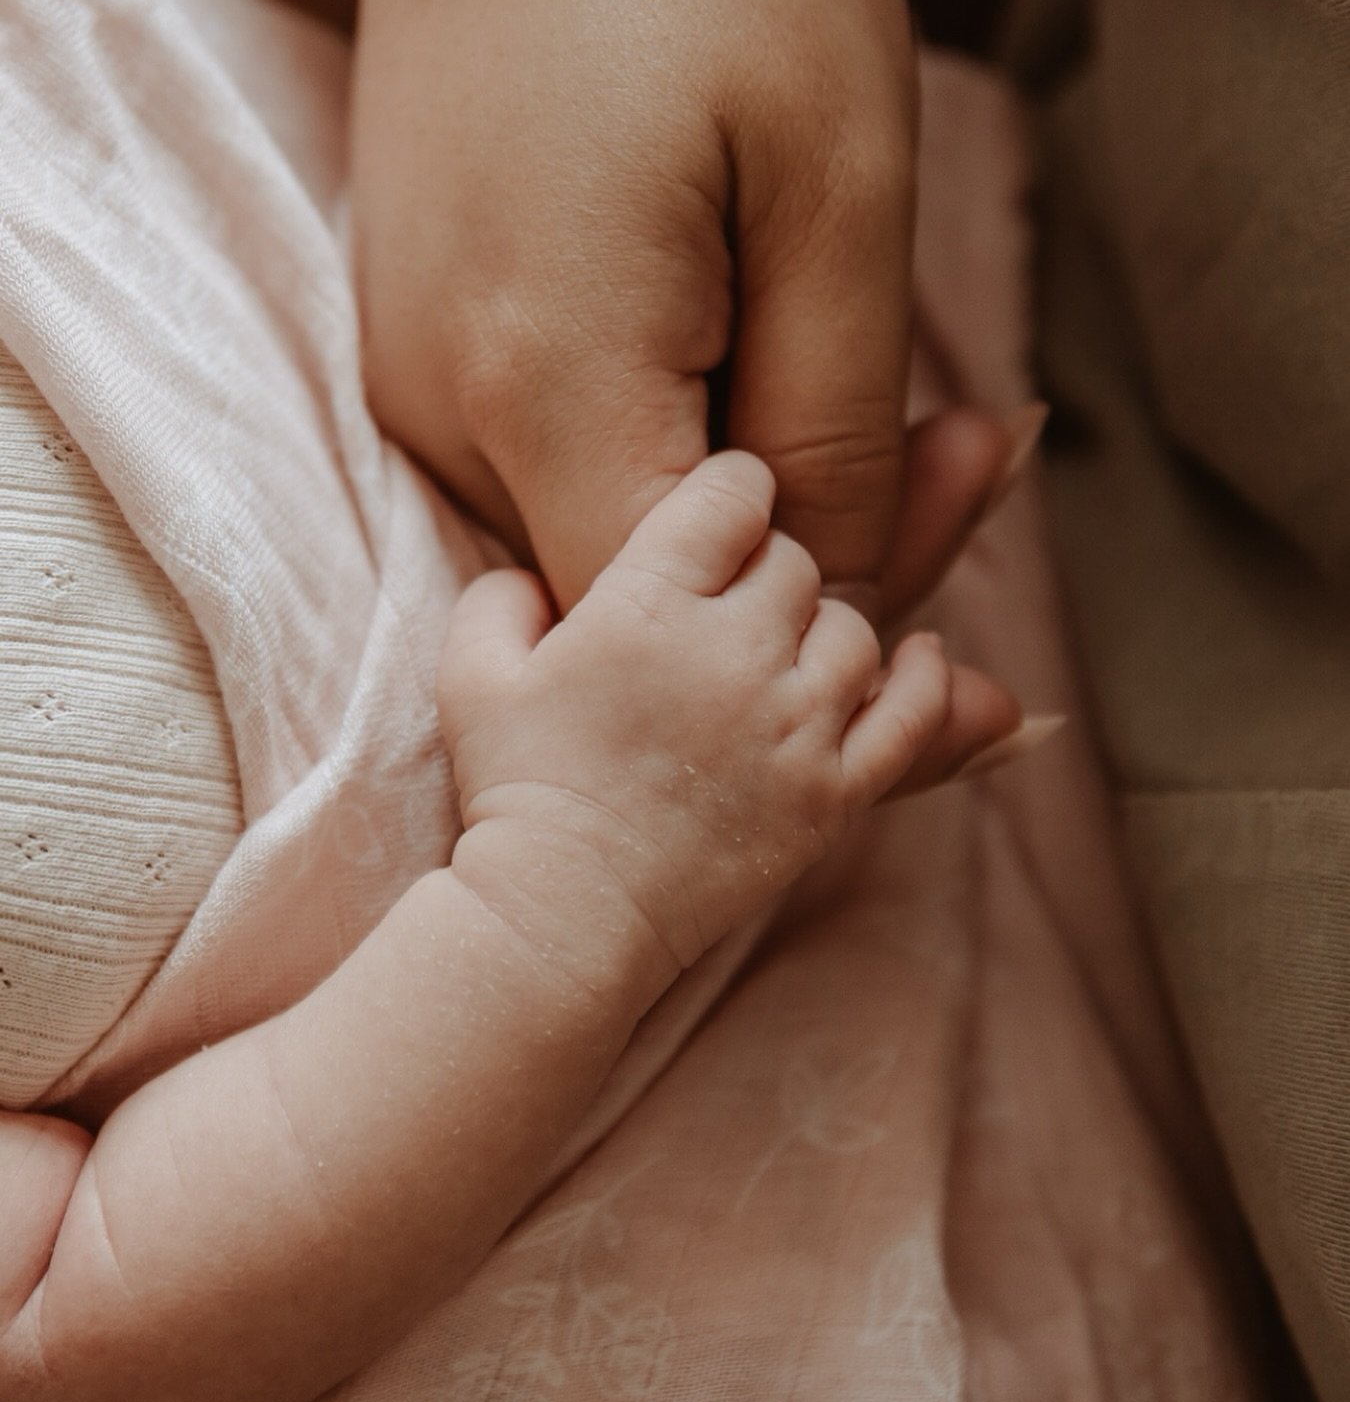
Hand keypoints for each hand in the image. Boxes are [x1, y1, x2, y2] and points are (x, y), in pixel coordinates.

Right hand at [333, 0, 941, 607]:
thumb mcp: (836, 179)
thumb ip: (837, 420)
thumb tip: (848, 585)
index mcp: (548, 384)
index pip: (686, 625)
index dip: (824, 607)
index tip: (944, 497)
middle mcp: (449, 414)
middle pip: (649, 589)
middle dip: (820, 542)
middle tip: (968, 441)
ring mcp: (422, 384)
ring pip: (611, 525)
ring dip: (758, 482)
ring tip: (876, 363)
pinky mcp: (429, 348)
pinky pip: (569, 452)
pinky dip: (681, 428)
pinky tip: (760, 336)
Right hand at [440, 453, 986, 977]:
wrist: (567, 912)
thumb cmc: (515, 787)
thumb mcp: (471, 673)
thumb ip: (502, 594)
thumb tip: (536, 571)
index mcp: (649, 603)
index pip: (733, 493)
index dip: (731, 489)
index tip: (720, 510)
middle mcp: (735, 652)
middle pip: (794, 561)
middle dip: (765, 567)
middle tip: (728, 604)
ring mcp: (793, 726)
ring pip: (854, 627)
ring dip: (821, 626)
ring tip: (779, 653)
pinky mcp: (831, 793)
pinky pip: (909, 717)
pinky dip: (923, 680)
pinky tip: (917, 656)